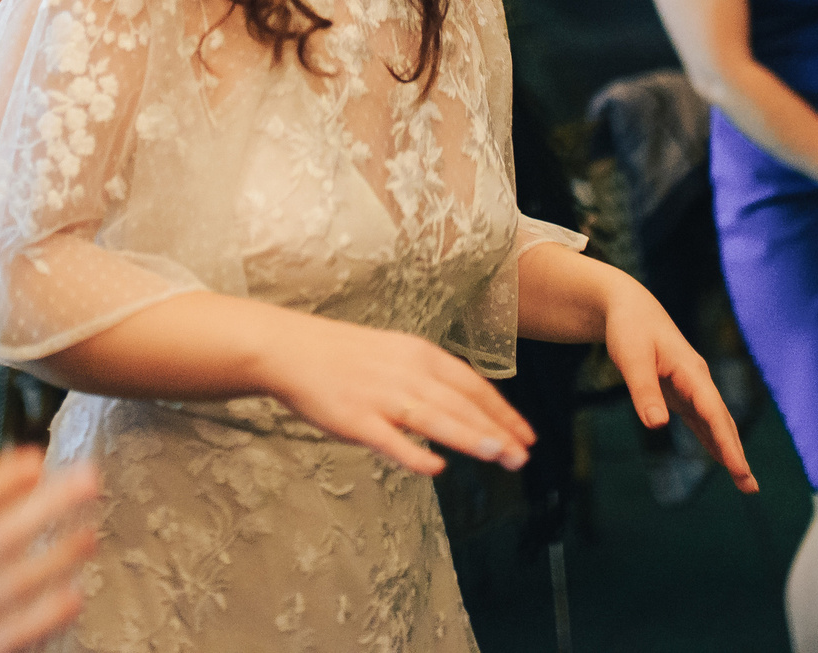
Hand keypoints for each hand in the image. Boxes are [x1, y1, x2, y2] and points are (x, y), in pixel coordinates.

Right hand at [256, 309, 536, 476]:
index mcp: (419, 354)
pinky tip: (436, 469)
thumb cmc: (344, 355)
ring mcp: (381, 396)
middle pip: (460, 404)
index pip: (472, 385)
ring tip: (499, 455)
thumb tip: (465, 408)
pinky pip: (390, 440)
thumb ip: (429, 379)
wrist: (292, 349)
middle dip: (496, 431)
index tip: (525, 435)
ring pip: (434, 418)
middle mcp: (406, 373)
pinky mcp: (355, 419)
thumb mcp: (395, 353)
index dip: (502, 412)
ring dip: (469, 437)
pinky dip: (414, 454)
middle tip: (523, 457)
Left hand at [600, 289, 757, 494]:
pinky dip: (711, 438)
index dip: (728, 443)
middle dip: (736, 454)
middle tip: (750, 488)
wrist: (628, 305)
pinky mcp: (680, 389)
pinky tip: (719, 456)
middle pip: (721, 421)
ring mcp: (691, 385)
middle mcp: (697, 380)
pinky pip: (701, 419)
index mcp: (691, 371)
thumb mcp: (631, 358)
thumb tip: (657, 425)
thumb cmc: (629, 328)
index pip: (714, 413)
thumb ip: (644, 390)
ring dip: (728, 449)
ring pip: (714, 422)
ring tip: (743, 480)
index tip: (739, 469)